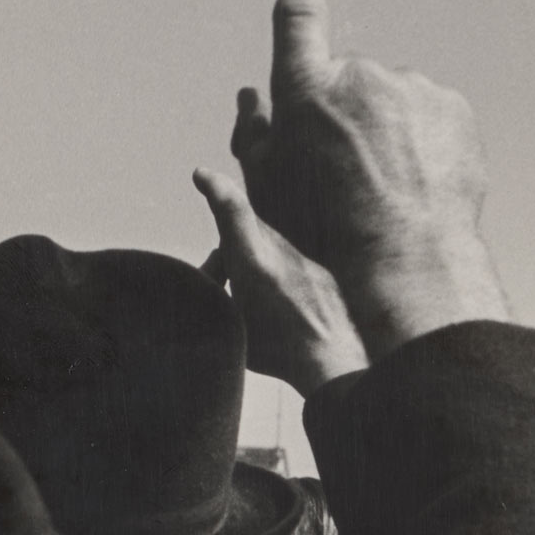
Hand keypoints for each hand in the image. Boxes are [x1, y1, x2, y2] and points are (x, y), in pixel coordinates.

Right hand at [194, 168, 368, 395]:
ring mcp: (305, 261)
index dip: (217, 190)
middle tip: (216, 286)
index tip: (202, 175)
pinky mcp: (321, 272)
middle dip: (224, 254)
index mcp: (255, 264)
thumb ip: (221, 293)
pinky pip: (290, 265)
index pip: (234, 214)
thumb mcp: (232, 323)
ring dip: (251, 267)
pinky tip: (279, 310)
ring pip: (268, 250)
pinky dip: (276, 280)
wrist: (333, 359)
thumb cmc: (276, 351)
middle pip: (244, 236)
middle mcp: (282, 255)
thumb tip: (216, 276)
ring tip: (249, 304)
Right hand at [231, 0, 506, 356]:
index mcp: (307, 87)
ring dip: (391, 127)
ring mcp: (413, 87)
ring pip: (395, 99)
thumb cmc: (325, 229)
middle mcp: (362, 74)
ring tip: (389, 183)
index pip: (299, 20)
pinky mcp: (453, 106)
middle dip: (350, 110)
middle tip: (352, 167)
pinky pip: (432, 116)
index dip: (298, 0)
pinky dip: (426, 140)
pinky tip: (419, 181)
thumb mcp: (266, 185)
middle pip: (352, 80)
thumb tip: (253, 95)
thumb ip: (254, 131)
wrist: (407, 257)